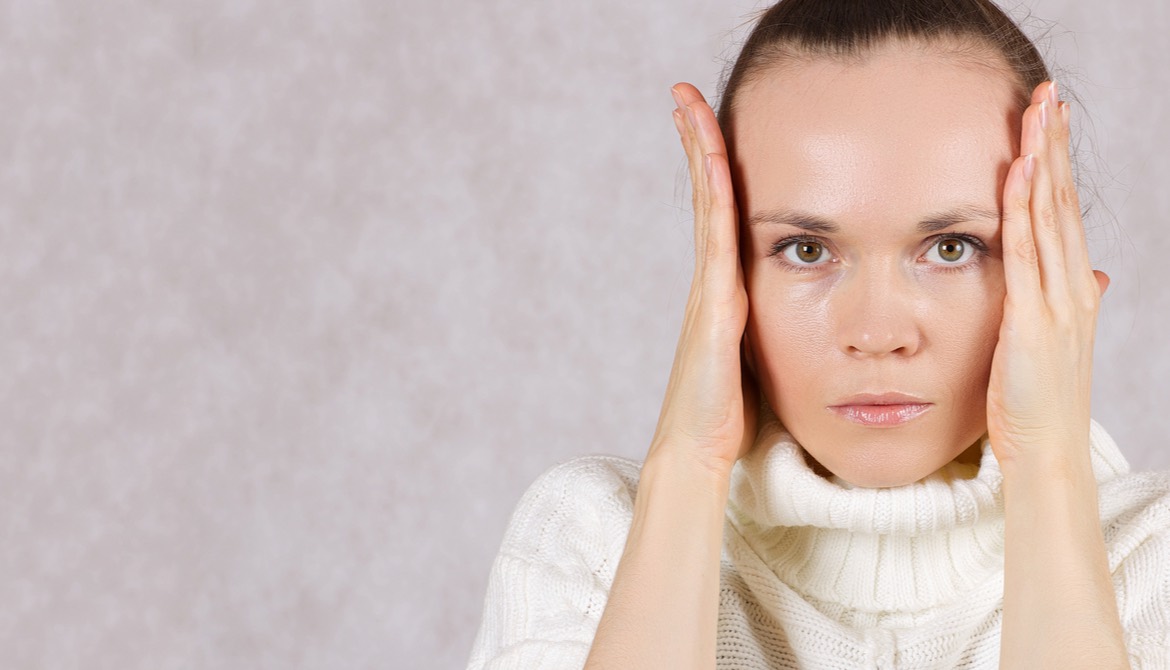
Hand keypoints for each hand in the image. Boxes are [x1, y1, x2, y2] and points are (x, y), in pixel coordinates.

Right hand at [646, 83, 758, 475]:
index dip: (715, 170)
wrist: (700, 451)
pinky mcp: (715, 302)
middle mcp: (712, 280)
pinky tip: (715, 156)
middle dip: (697, 142)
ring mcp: (708, 288)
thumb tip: (807, 324)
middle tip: (685, 94)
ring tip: (687, 103)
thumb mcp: (762, 362)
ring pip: (707, 204)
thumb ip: (771, 333)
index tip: (711, 128)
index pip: (721, 216)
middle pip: (707, 196)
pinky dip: (714, 192)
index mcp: (726, 291)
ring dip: (698, 150)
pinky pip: (717, 235)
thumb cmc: (732, 418)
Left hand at [985, 80, 1110, 467]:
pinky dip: (1022, 211)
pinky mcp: (1034, 322)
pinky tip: (1018, 175)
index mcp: (1074, 288)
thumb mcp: (1054, 342)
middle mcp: (1073, 287)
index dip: (1059, 163)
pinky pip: (1027, 255)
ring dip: (1042, 162)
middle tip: (1047, 94)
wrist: (1046, 450)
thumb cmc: (1041, 400)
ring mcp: (1058, 303)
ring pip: (1050, 217)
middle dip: (1055, 145)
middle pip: (1063, 201)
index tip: (1049, 120)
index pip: (1065, 211)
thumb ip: (1070, 302)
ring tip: (1036, 114)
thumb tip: (1095, 276)